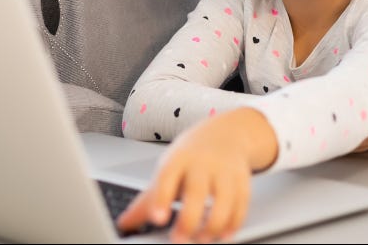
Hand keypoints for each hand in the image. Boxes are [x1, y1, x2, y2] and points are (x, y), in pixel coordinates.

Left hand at [116, 108, 276, 242]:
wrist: (227, 133)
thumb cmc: (191, 156)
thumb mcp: (168, 169)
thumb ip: (148, 200)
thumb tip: (124, 224)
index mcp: (179, 159)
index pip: (168, 178)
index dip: (162, 199)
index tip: (158, 219)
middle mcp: (203, 163)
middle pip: (198, 192)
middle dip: (189, 220)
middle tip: (179, 241)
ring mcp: (225, 171)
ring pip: (224, 202)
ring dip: (213, 226)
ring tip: (202, 240)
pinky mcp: (243, 181)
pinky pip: (241, 206)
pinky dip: (233, 224)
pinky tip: (223, 235)